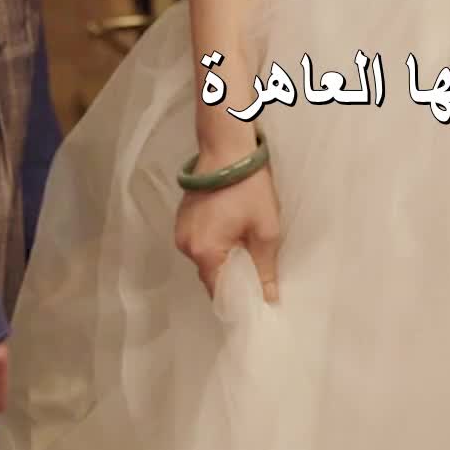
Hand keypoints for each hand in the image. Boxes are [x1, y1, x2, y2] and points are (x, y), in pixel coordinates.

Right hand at [175, 162, 280, 303]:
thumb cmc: (249, 187)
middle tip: (257, 275)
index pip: (219, 293)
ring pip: (206, 259)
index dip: (239, 300)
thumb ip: (264, 268)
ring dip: (224, 259)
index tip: (256, 303)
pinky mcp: (183, 218)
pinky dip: (216, 245)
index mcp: (204, 252)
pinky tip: (233, 233)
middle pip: (211, 277)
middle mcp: (185, 246)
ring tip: (247, 251)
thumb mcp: (265, 229)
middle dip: (233, 279)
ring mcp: (180, 231)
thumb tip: (268, 300)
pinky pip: (200, 243)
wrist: (228, 147)